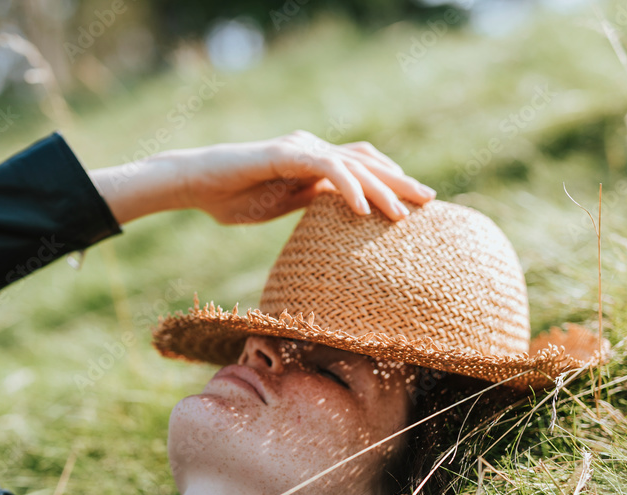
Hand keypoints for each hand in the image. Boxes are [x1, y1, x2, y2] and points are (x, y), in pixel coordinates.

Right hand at [176, 130, 434, 223]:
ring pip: (353, 166)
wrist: (196, 184)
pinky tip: (363, 210)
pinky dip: (348, 189)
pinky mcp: (286, 155)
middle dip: (400, 182)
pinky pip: (326, 170)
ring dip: (381, 189)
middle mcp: (313, 148)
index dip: (391, 182)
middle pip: (367, 162)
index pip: (363, 167)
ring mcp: (300, 149)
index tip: (416, 205)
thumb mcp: (282, 204)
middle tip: (430, 201)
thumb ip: (311, 201)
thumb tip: (338, 213)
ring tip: (402, 213)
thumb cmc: (233, 197)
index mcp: (314, 161)